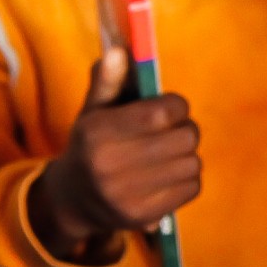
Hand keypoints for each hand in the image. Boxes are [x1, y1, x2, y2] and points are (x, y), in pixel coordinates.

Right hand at [27, 47, 200, 265]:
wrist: (74, 200)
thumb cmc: (91, 145)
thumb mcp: (93, 112)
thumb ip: (108, 81)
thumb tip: (120, 50)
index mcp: (97, 133)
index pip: (162, 113)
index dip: (176, 106)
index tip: (170, 107)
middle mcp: (110, 165)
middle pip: (186, 137)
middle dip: (185, 129)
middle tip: (171, 130)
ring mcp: (127, 195)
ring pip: (193, 163)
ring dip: (187, 155)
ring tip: (167, 153)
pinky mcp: (144, 216)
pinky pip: (193, 187)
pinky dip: (187, 178)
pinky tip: (167, 175)